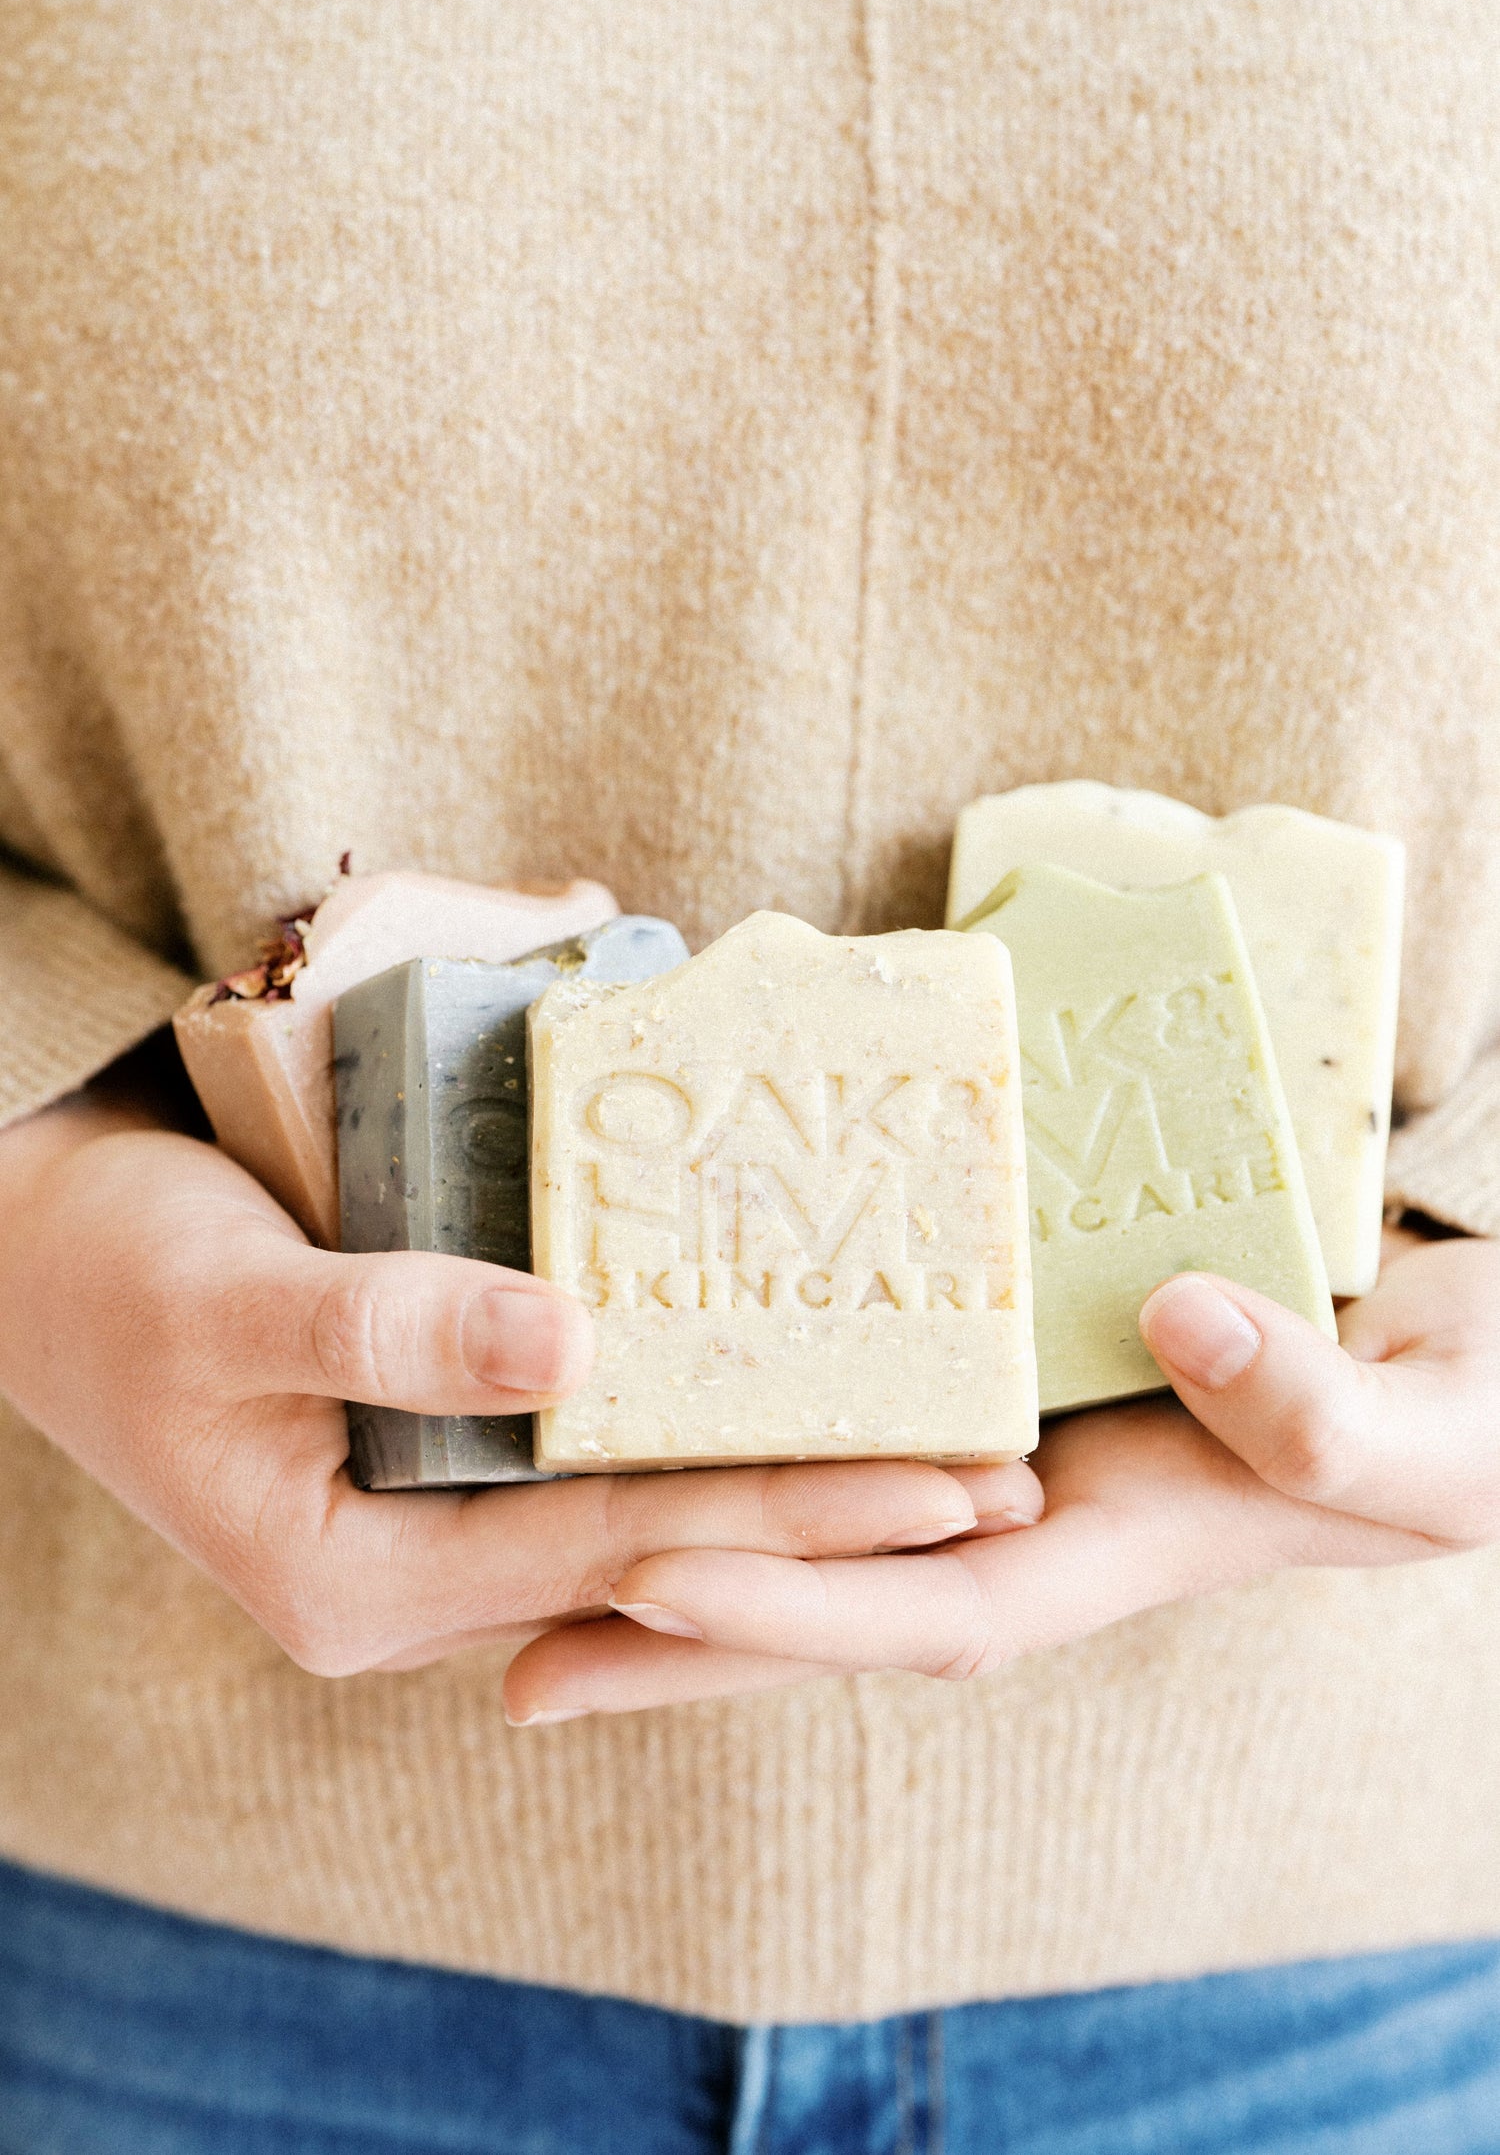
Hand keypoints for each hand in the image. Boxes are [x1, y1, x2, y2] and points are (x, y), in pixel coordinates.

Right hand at [0, 1073, 1030, 1679]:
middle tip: (1008, 1482)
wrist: (31, 1256)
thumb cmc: (111, 1272)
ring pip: (637, 1503)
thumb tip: (576, 1351)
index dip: (787, 1514)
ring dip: (782, 1470)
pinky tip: (789, 1382)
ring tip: (945, 1445)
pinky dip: (694, 1419)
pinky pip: (593, 1454)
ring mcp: (430, 1519)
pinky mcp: (441, 1456)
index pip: (619, 1549)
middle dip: (831, 1516)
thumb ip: (389, 1325)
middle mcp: (411, 1575)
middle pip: (657, 1542)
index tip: (948, 1485)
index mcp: (357, 1580)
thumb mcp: (226, 1300)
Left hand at [505, 1230, 1499, 1721]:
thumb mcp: (1438, 1431)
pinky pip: (872, 1416)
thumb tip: (1185, 1326)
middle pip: (843, 1597)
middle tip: (505, 1662)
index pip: (936, 1608)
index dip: (798, 1608)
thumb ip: (1326, 1414)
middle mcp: (1044, 1515)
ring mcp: (1019, 1451)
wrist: (1469, 1349)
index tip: (645, 1582)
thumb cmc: (1473, 1404)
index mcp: (1122, 1548)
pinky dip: (775, 1429)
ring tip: (537, 1560)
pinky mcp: (1013, 1372)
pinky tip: (681, 1405)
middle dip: (688, 1640)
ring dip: (699, 1539)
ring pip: (837, 1515)